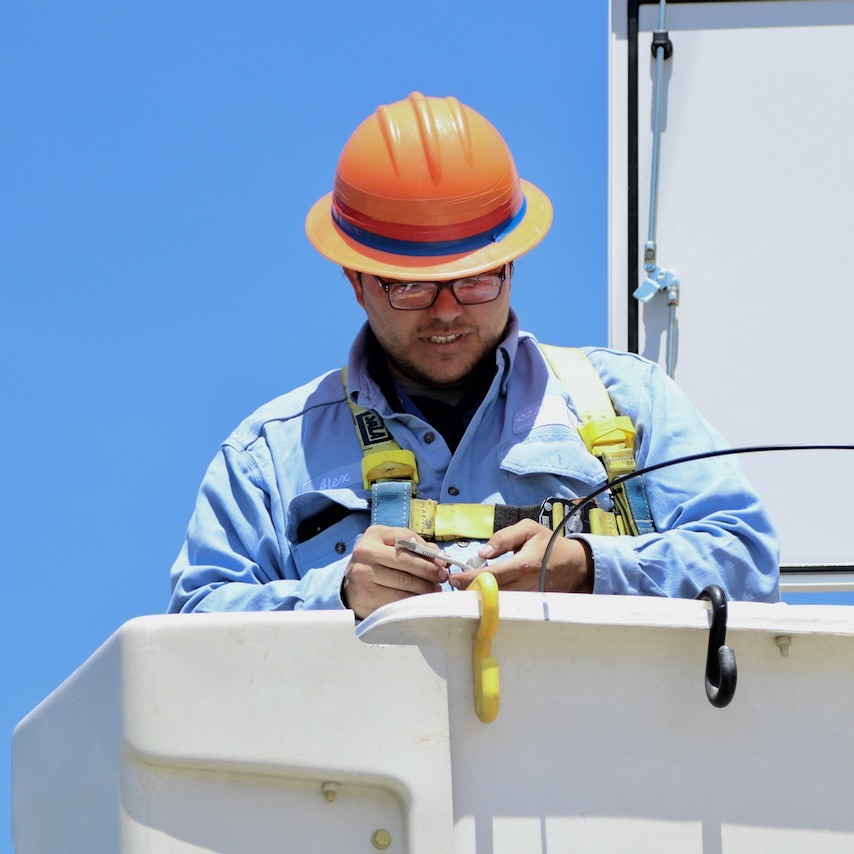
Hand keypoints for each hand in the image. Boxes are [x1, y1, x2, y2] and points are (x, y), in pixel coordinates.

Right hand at [342, 525, 449, 618]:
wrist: (351, 583)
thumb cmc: (378, 560)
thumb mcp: (391, 544)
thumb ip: (416, 547)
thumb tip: (442, 558)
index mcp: (374, 536)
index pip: (406, 540)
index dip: (428, 553)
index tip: (444, 562)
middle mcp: (365, 554)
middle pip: (405, 563)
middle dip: (428, 571)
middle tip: (442, 578)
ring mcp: (363, 577)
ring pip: (402, 584)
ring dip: (424, 588)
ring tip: (434, 590)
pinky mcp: (365, 598)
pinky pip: (396, 600)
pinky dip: (412, 601)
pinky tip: (420, 600)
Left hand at [449, 519, 593, 593]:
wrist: (574, 565)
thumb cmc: (549, 544)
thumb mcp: (528, 529)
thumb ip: (503, 537)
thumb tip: (482, 554)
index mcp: (524, 565)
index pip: (492, 576)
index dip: (470, 579)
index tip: (454, 579)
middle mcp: (526, 585)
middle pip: (492, 593)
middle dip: (471, 590)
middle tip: (455, 585)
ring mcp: (529, 598)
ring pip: (499, 602)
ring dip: (480, 597)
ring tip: (466, 588)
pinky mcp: (531, 605)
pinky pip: (508, 606)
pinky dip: (494, 601)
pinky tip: (484, 594)